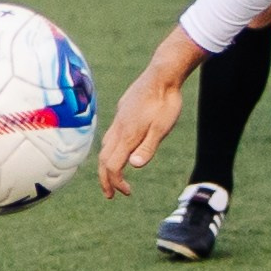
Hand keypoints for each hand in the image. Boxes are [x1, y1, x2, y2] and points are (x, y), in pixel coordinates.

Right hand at [96, 28, 203, 196]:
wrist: (162, 75)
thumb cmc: (166, 102)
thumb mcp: (162, 128)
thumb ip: (148, 147)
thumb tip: (134, 166)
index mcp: (128, 135)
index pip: (113, 166)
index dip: (116, 182)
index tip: (126, 192)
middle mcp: (118, 129)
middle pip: (104, 159)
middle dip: (105, 179)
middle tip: (110, 195)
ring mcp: (118, 120)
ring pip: (105, 147)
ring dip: (106, 165)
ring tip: (113, 175)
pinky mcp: (122, 112)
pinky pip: (110, 135)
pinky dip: (110, 150)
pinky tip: (119, 149)